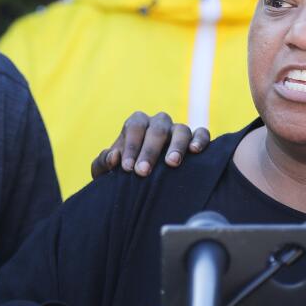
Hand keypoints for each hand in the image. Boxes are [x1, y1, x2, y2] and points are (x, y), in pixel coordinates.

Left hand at [91, 111, 209, 177]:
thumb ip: (103, 162)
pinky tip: (195, 152)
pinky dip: (200, 139)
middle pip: (157, 129)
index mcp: (137, 124)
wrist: (140, 182)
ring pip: (181, 129)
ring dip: (176, 145)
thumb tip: (113, 158)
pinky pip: (202, 133)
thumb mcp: (107, 170)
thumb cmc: (123, 173)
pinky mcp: (195, 139)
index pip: (134, 127)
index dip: (131, 146)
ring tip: (171, 163)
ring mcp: (177, 130)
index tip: (127, 168)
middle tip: (142, 172)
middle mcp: (158, 123)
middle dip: (149, 151)